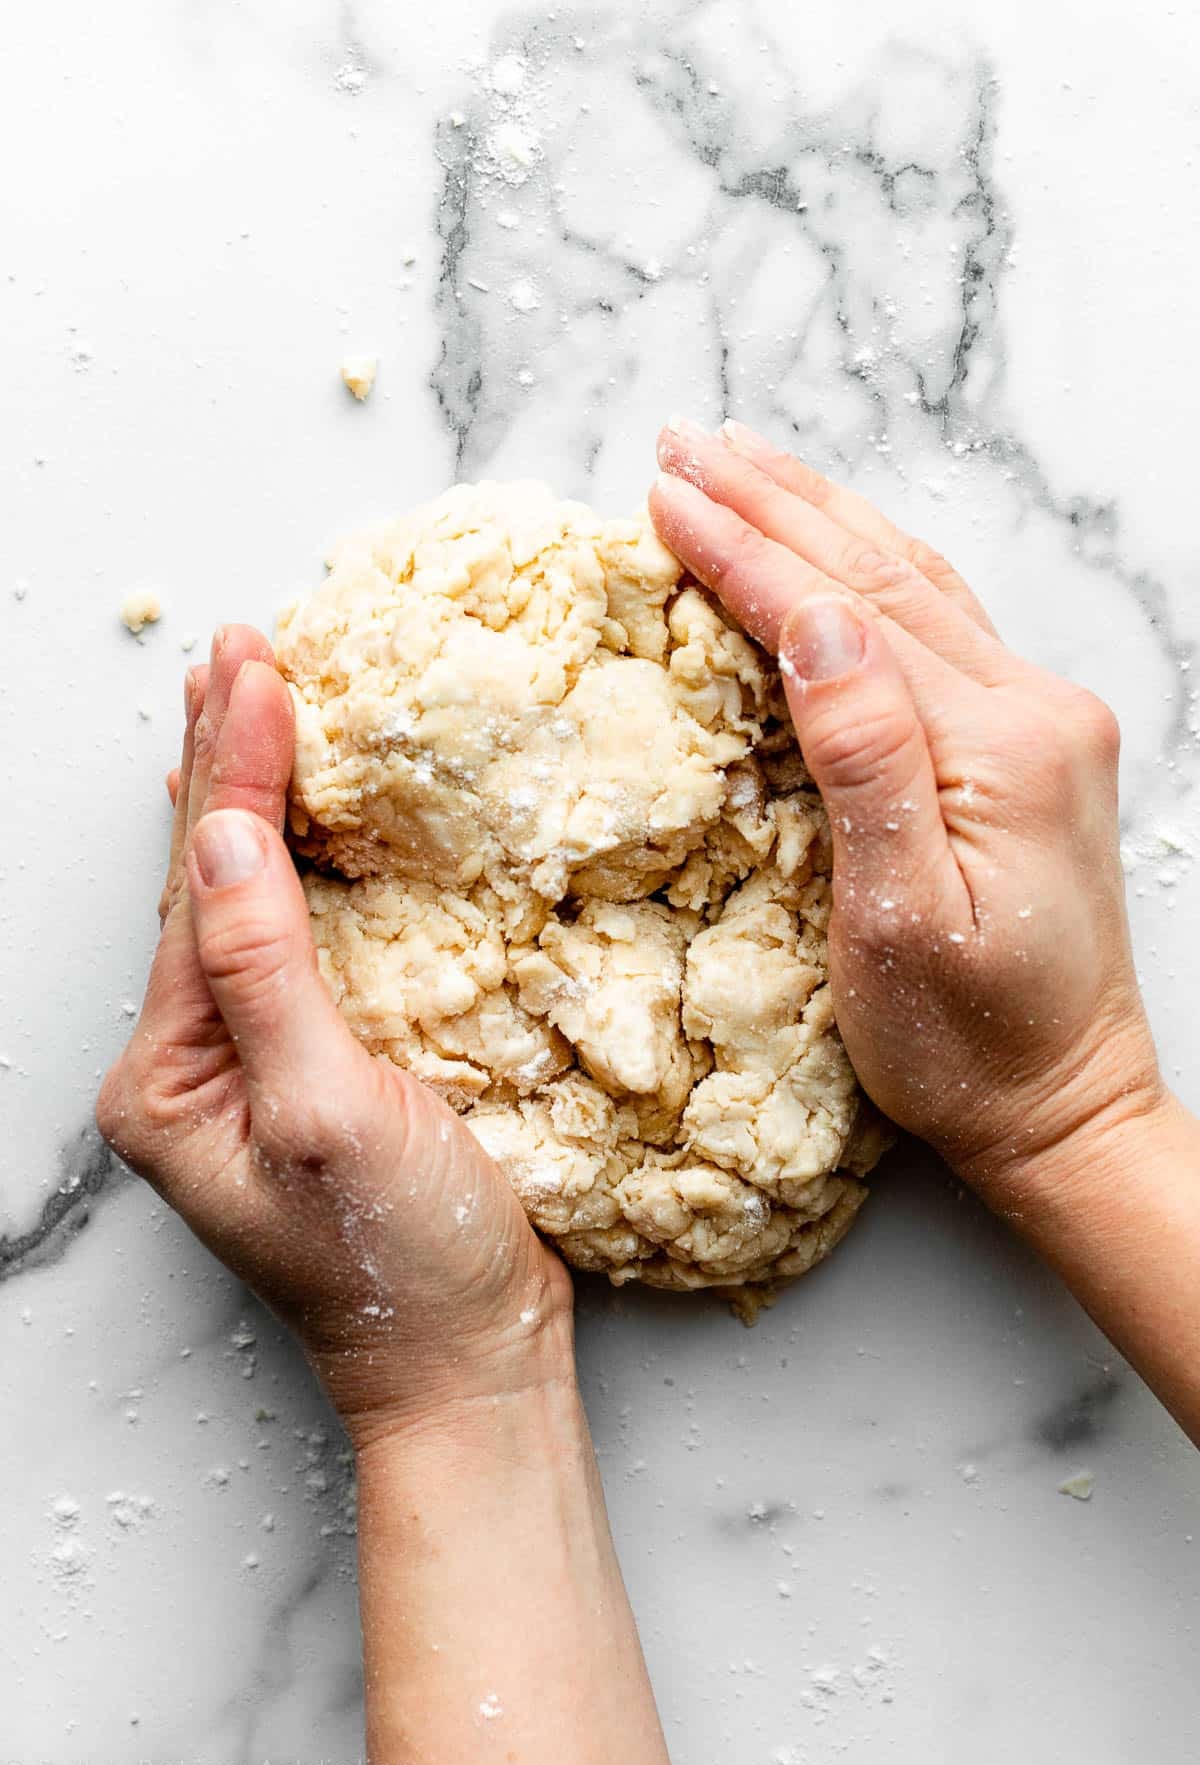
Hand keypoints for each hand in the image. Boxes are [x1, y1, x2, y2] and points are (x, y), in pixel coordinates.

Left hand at [97, 627, 571, 1445]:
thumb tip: (218, 836)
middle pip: (204, 882)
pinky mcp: (317, 1065)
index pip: (202, 888)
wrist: (470, 1360)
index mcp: (173, 1077)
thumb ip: (267, 973)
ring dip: (250, 795)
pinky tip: (289, 822)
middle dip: (225, 760)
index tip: (261, 666)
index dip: (234, 770)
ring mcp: (251, 1066)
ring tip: (248, 700)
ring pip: (244, 900)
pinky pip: (294, 936)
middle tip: (242, 650)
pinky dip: (294, 860)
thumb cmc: (400, 1262)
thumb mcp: (326, 1115)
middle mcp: (194, 1065)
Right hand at [649, 418, 1166, 1204]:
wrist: (1067, 1108)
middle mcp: (1034, 713)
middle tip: (682, 443)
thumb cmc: (971, 1045)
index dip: (747, 553)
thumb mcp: (900, 923)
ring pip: (914, 584)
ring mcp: (1040, 722)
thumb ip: (866, 760)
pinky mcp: (1032, 746)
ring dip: (821, 516)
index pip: (845, 619)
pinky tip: (835, 545)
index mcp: (998, 751)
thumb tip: (815, 625)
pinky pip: (938, 624)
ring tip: (742, 461)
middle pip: (881, 576)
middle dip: (774, 502)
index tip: (664, 496)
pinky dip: (870, 568)